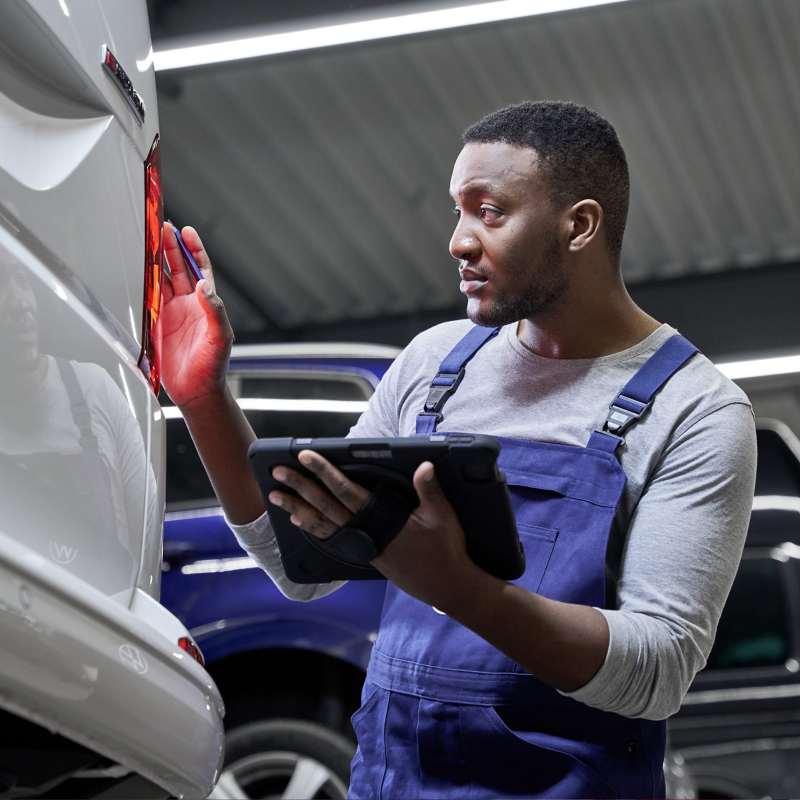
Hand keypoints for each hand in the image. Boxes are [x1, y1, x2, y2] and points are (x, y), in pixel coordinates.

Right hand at [160, 223, 233, 408]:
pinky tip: (135, 270)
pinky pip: (147, 298)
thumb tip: (206, 286)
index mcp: (206, 304)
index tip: (187, 232)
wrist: (196, 391)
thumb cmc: (213, 367)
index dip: (194, 250)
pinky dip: (142, 283)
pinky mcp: (155, 324)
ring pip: (162, 279)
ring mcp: (171, 313)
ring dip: (155, 261)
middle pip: (179, 268)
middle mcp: (189, 305)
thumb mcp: (220, 337)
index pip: (201, 269)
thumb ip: (215, 311)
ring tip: (147, 240)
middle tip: (161, 227)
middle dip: (170, 247)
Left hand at [270, 451, 479, 609]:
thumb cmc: (444, 549)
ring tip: (276, 497)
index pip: (345, 490)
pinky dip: (312, 528)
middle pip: (324, 505)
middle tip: (278, 472)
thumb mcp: (442, 516)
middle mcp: (363, 532)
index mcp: (379, 518)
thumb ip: (429, 489)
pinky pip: (330, 537)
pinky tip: (299, 521)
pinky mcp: (362, 552)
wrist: (444, 585)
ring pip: (321, 523)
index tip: (306, 456)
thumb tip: (425, 465)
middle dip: (299, 486)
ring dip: (296, 508)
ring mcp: (360, 544)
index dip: (324, 471)